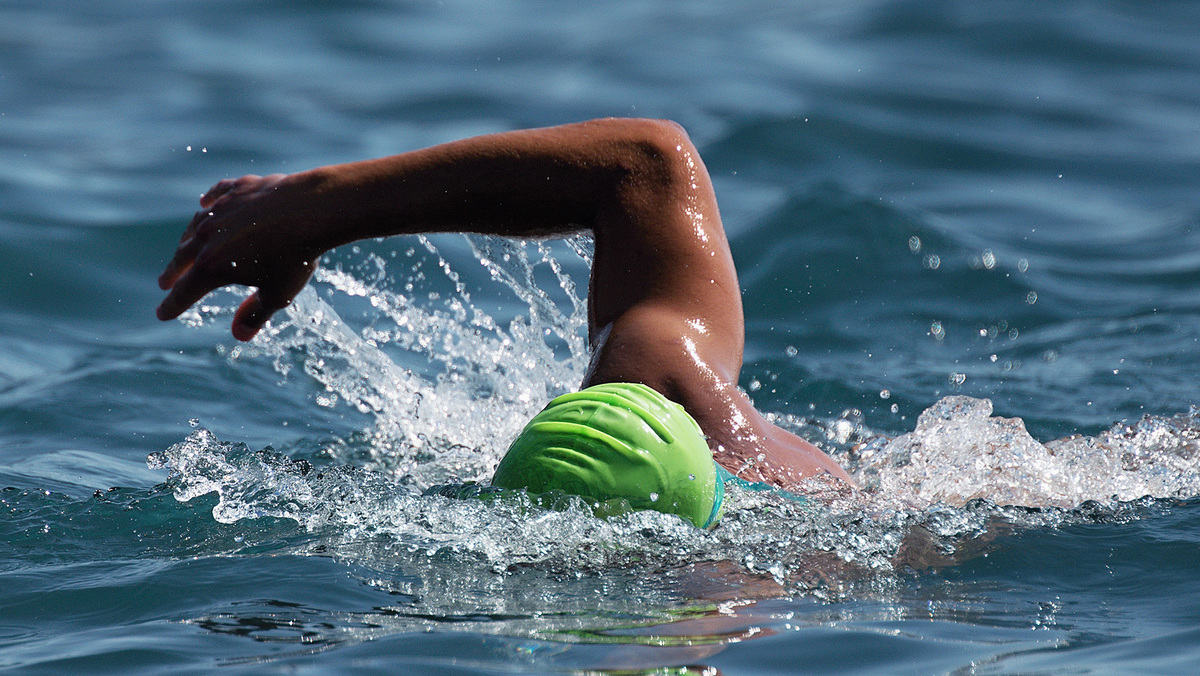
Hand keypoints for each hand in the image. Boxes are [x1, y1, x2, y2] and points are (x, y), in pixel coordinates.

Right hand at [157, 173, 322, 340]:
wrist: (312, 209)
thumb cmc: (295, 255)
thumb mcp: (277, 293)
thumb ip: (255, 314)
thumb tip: (239, 335)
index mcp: (213, 266)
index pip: (186, 291)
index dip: (173, 305)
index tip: (162, 313)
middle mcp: (208, 236)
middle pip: (183, 257)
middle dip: (174, 272)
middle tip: (165, 282)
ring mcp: (222, 209)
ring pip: (197, 225)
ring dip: (188, 239)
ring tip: (184, 248)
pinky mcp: (239, 188)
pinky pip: (218, 195)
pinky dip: (210, 201)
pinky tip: (206, 203)